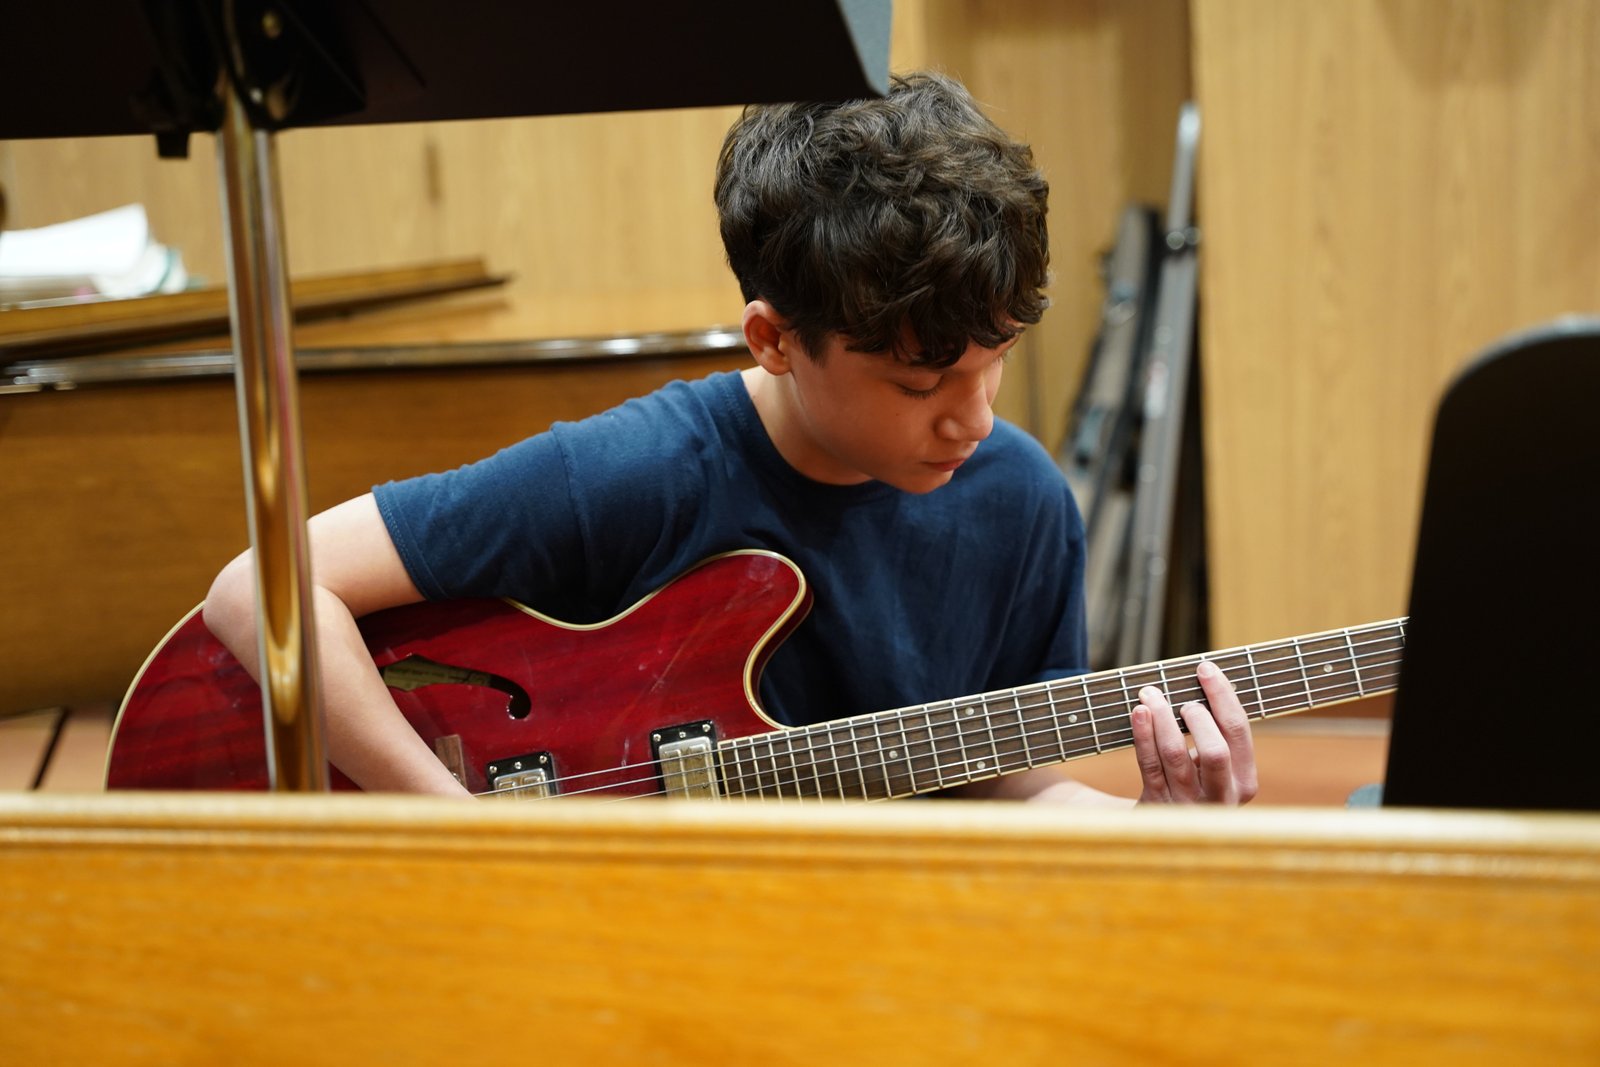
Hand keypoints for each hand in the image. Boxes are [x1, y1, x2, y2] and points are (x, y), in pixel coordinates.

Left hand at [1130, 661, 1257, 804]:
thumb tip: (1204, 680)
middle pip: (1216, 751)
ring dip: (1162, 718)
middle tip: (1183, 699)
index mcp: (1243, 782)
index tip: (1205, 668)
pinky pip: (1149, 765)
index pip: (1239, 733)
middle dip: (1198, 716)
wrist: (1170, 831)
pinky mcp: (1156, 803)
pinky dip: (1143, 734)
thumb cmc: (1196, 786)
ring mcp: (1187, 803)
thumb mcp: (1217, 770)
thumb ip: (1217, 735)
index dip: (1223, 696)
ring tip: (1150, 694)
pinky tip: (1139, 713)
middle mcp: (1220, 796)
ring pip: (1175, 755)